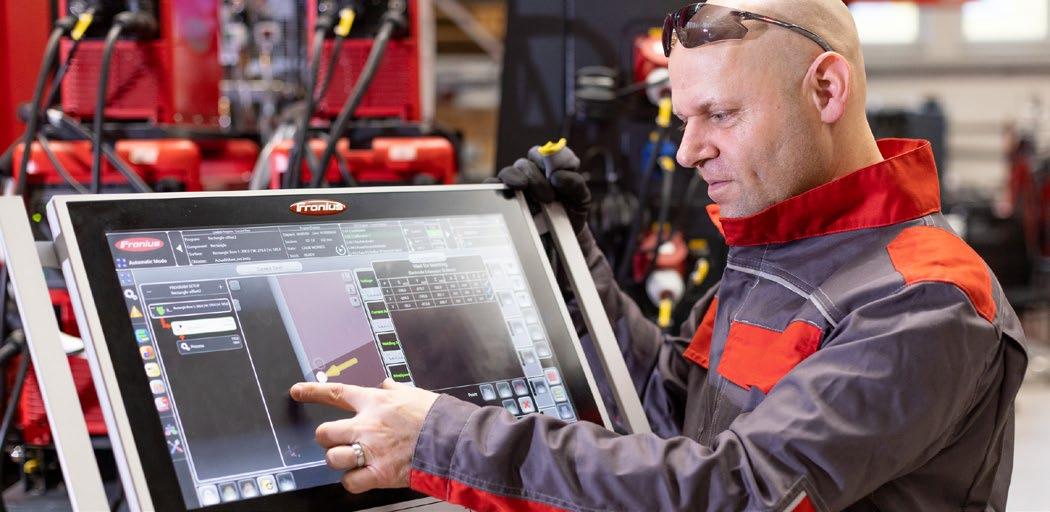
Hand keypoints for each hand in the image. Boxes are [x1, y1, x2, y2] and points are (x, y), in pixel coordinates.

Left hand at [289, 379, 439, 493]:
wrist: (452, 439)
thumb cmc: (436, 416)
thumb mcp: (414, 393)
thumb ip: (395, 390)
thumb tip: (386, 384)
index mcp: (375, 401)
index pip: (336, 393)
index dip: (312, 391)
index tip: (298, 391)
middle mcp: (367, 425)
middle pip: (325, 432)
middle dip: (327, 438)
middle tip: (336, 441)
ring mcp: (370, 450)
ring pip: (333, 458)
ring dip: (338, 460)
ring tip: (351, 460)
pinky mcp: (378, 473)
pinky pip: (350, 482)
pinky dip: (353, 481)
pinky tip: (361, 477)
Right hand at [488, 145, 590, 233]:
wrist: (562, 238)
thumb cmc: (571, 211)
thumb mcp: (581, 198)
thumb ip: (575, 183)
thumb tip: (557, 176)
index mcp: (549, 167)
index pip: (541, 153)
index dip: (546, 160)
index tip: (553, 176)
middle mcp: (531, 173)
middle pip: (525, 164)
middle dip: (536, 178)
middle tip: (548, 197)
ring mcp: (517, 186)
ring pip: (508, 172)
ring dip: (517, 180)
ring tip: (526, 192)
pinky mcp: (506, 199)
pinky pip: (494, 186)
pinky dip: (495, 186)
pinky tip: (504, 193)